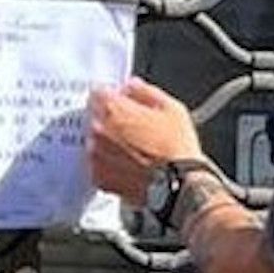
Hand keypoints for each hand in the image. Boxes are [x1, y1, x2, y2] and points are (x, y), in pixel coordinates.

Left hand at [88, 78, 204, 204]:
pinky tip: (128, 165)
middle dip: (109, 119)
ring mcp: (96, 156)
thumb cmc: (177, 149)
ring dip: (106, 142)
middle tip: (132, 128)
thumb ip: (145, 92)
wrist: (179, 186)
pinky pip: (97, 164)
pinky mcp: (98, 178)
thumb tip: (132, 86)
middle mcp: (99, 132)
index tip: (120, 101)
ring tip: (132, 150)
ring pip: (94, 141)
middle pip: (94, 117)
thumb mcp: (171, 108)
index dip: (111, 96)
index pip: (97, 93)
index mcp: (114, 110)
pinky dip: (107, 163)